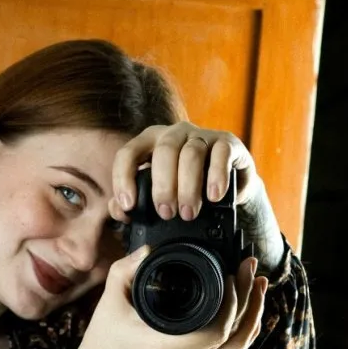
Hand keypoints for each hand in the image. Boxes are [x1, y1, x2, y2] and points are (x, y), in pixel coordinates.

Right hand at [75, 247, 267, 348]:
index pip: (215, 330)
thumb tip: (150, 248)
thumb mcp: (110, 299)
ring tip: (260, 283)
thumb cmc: (105, 339)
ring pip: (238, 345)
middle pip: (235, 335)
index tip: (230, 273)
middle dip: (250, 298)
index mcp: (168, 346)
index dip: (232, 303)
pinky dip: (246, 329)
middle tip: (250, 266)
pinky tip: (251, 307)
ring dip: (254, 314)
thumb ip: (126, 269)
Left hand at [108, 123, 284, 272]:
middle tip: (167, 214)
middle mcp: (174, 134)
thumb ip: (135, 202)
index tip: (129, 205)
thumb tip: (119, 210)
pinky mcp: (227, 143)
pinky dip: (217, 176)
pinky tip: (214, 196)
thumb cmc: (186, 189)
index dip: (124, 179)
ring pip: (191, 153)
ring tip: (189, 213)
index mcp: (150, 143)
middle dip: (163, 186)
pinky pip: (221, 153)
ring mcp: (202, 135)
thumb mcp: (158, 196)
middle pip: (164, 152)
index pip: (128, 153)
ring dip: (188, 186)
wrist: (228, 185)